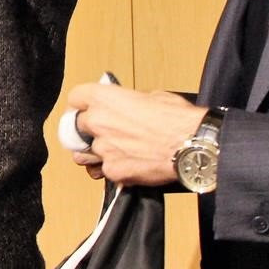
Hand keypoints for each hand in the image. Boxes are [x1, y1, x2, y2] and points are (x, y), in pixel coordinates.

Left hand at [65, 83, 206, 187]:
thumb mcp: (152, 97)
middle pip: (75, 128)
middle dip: (86, 131)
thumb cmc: (178, 119)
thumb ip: (128, 102)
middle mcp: (98, 123)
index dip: (79, 104)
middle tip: (103, 133)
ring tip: (110, 152)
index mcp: (105, 99)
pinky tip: (128, 165)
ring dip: (92, 154)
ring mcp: (103, 149)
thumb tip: (126, 107)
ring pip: (82, 155)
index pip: (74, 98)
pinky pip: (103, 171)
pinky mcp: (113, 171)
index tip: (83, 109)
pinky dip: (113, 170)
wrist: (193, 147)